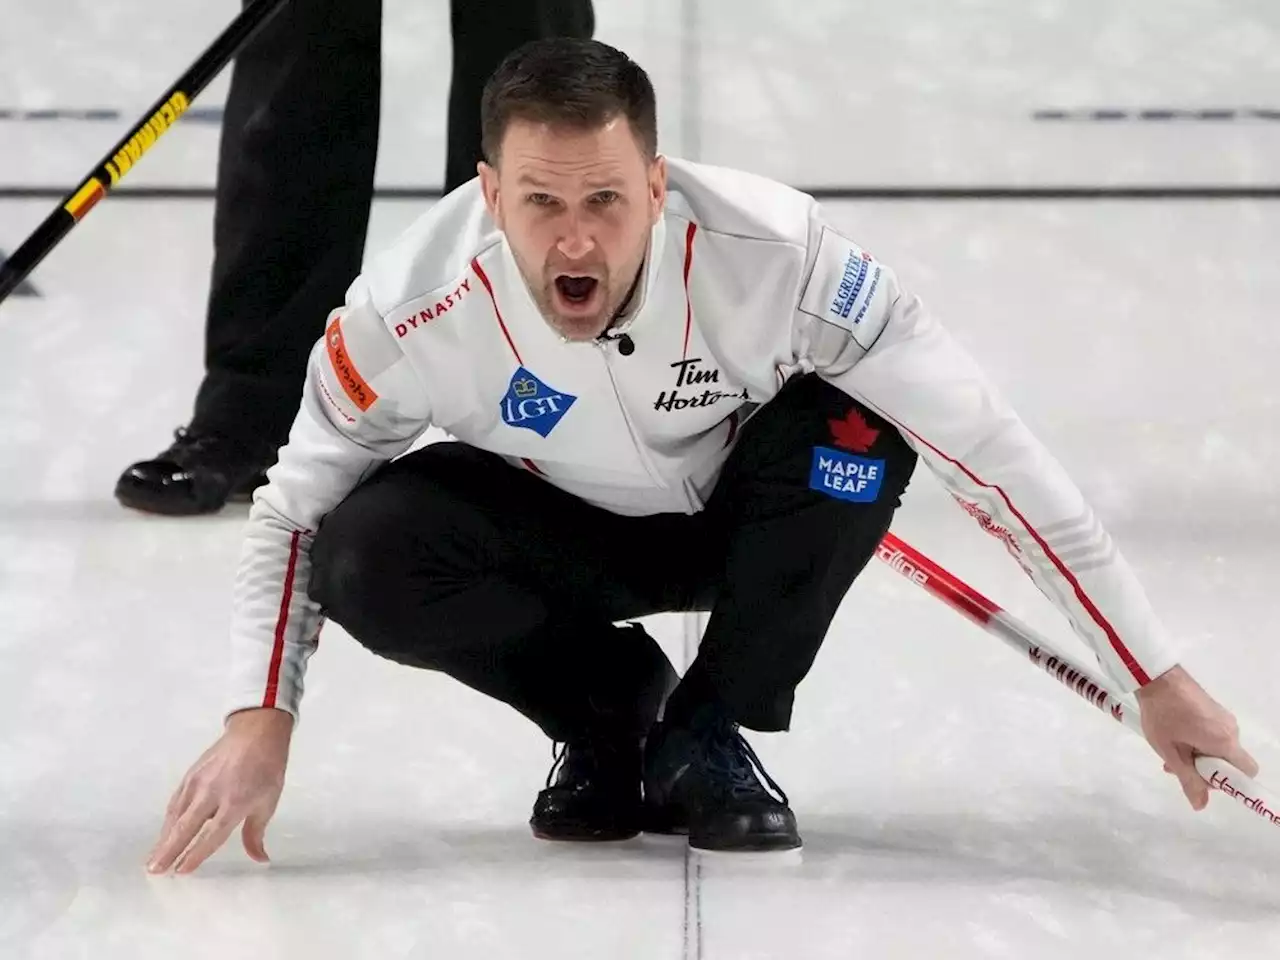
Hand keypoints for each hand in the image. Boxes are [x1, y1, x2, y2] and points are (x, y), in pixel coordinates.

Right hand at [147, 707, 293, 874]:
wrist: (256, 732)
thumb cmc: (267, 769)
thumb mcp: (268, 802)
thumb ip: (256, 834)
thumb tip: (260, 860)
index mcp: (235, 802)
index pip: (212, 835)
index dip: (196, 854)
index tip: (181, 871)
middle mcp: (212, 793)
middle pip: (186, 827)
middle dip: (168, 850)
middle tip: (153, 870)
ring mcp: (198, 782)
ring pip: (176, 815)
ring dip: (163, 838)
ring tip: (153, 860)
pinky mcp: (190, 775)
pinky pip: (176, 802)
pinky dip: (168, 820)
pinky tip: (164, 833)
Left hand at [1135, 665, 1258, 809]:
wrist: (1155, 676)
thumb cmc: (1162, 716)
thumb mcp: (1171, 752)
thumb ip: (1188, 780)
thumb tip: (1201, 805)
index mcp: (1225, 742)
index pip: (1246, 772)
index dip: (1227, 782)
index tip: (1201, 779)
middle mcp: (1232, 730)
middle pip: (1229, 762)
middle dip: (1205, 770)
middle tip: (1176, 767)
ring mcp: (1223, 718)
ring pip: (1218, 749)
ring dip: (1197, 756)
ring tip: (1169, 753)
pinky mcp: (1213, 710)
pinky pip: (1213, 735)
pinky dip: (1197, 742)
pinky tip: (1173, 739)